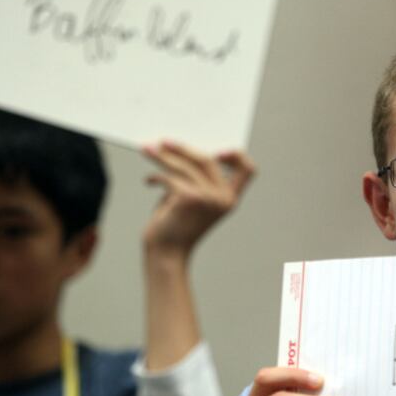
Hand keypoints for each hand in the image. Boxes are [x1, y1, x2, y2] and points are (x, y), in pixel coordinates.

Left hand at [142, 141, 254, 256]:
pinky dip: (156, 176)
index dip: (236, 155)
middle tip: (163, 142)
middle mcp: (224, 198)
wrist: (165, 254)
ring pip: (184, 166)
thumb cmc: (175, 227)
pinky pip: (170, 177)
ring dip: (162, 157)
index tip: (217, 151)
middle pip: (207, 159)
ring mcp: (209, 198)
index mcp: (230, 199)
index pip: (248, 170)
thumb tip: (179, 149)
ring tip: (147, 151)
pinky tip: (149, 181)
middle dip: (182, 148)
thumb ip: (194, 178)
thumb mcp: (191, 200)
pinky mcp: (189, 198)